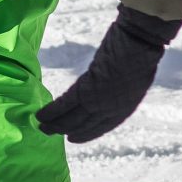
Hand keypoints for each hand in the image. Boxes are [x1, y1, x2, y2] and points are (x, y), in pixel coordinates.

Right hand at [36, 6, 181, 141]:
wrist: (139, 44)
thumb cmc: (140, 52)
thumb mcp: (134, 76)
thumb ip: (120, 86)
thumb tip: (109, 84)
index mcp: (125, 107)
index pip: (102, 126)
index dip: (86, 133)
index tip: (72, 137)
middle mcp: (111, 110)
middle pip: (84, 125)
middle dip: (66, 130)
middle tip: (50, 132)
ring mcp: (99, 102)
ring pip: (72, 118)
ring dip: (54, 124)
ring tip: (41, 127)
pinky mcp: (86, 91)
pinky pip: (65, 105)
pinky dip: (51, 112)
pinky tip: (40, 116)